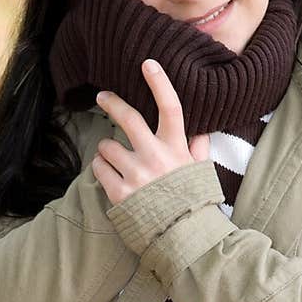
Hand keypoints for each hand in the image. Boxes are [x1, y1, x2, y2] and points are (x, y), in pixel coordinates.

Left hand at [91, 58, 210, 204]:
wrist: (182, 237)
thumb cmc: (193, 203)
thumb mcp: (201, 173)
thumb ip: (198, 150)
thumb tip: (200, 133)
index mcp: (176, 148)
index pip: (171, 107)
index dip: (159, 82)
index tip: (147, 64)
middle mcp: (155, 156)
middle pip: (128, 118)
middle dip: (111, 102)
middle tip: (102, 97)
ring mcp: (136, 174)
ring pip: (107, 146)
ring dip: (106, 149)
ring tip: (113, 159)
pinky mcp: (119, 192)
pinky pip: (99, 168)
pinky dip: (100, 168)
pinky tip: (109, 174)